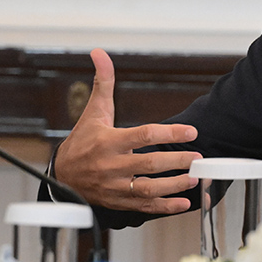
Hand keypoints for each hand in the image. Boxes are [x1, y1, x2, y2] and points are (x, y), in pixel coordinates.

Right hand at [52, 48, 201, 213]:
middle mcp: (111, 165)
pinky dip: (165, 207)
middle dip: (176, 161)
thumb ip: (103, 82)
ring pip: (148, 189)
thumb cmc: (82, 141)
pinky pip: (144, 207)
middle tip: (198, 158)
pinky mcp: (118, 202)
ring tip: (195, 179)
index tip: (190, 131)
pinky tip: (183, 203)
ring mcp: (115, 186)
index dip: (169, 133)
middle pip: (149, 164)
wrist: (62, 176)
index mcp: (108, 141)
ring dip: (174, 186)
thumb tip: (100, 53)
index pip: (143, 135)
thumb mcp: (94, 112)